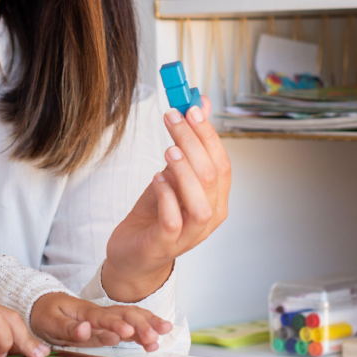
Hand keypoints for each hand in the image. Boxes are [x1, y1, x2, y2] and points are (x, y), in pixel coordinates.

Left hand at [30, 292, 171, 351]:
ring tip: (164, 333)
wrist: (44, 305)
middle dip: (141, 324)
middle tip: (154, 337)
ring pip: (132, 317)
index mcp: (85, 312)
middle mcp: (100, 313)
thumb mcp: (50, 322)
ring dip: (148, 324)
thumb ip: (68, 328)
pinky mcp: (109, 327)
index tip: (128, 332)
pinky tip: (157, 338)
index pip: (103, 317)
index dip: (115, 325)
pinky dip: (144, 330)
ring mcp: (106, 319)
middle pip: (124, 314)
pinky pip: (130, 326)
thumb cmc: (46, 313)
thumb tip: (85, 330)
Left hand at [103, 96, 231, 302]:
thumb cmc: (156, 213)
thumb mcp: (172, 173)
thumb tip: (199, 103)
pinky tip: (156, 178)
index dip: (208, 134)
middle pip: (211, 176)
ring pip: (200, 203)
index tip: (191, 108)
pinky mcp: (166, 244)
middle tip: (172, 119)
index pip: (222, 162)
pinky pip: (173, 220)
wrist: (134, 253)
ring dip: (185, 172)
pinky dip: (166, 196)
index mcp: (217, 198)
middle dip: (192, 142)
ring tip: (167, 150)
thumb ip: (188, 143)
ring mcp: (190, 234)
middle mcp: (210, 217)